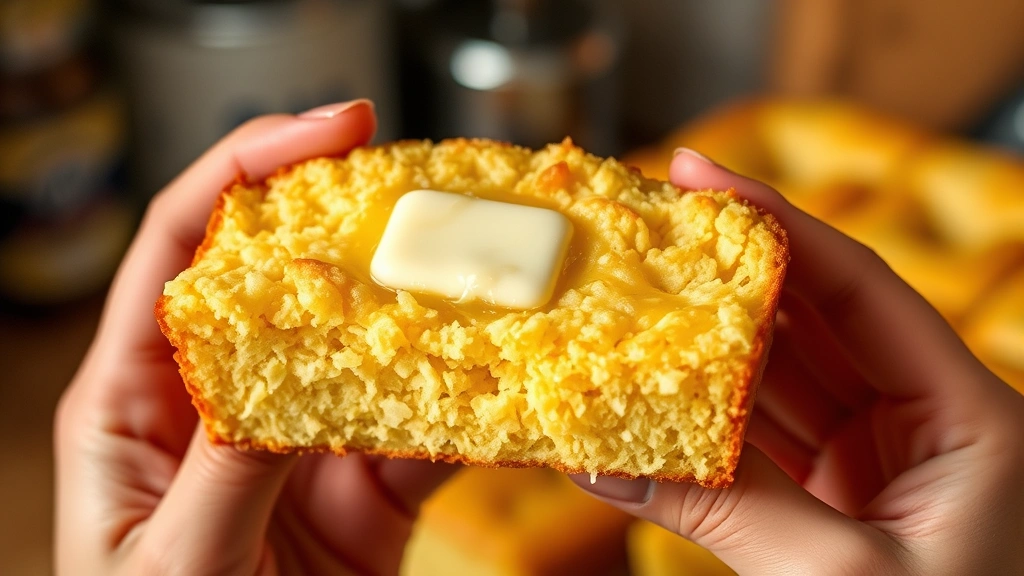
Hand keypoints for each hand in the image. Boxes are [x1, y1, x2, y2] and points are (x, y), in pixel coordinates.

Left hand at [55, 100, 454, 575]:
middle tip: (437, 191)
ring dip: (432, 317)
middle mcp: (227, 406)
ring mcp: (303, 446)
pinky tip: (511, 391)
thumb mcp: (166, 570)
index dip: (250, 173)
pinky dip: (471, 413)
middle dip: (361, 229)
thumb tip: (272, 397)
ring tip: (494, 279)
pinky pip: (425, 436)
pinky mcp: (365, 493)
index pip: (184, 254)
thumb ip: (219, 480)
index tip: (332, 129)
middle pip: (293, 284)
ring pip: (373, 354)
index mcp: (136, 404)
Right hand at [571, 149, 1023, 573]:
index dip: (778, 224)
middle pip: (813, 324)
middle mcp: (927, 426)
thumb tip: (601, 454)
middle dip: (728, 281)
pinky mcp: (838, 510)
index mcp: (973, 417)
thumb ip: (721, 508)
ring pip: (779, 385)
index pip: (860, 288)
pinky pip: (762, 448)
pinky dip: (707, 430)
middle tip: (646, 237)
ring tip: (631, 309)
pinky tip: (652, 404)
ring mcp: (878, 468)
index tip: (699, 176)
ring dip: (707, 354)